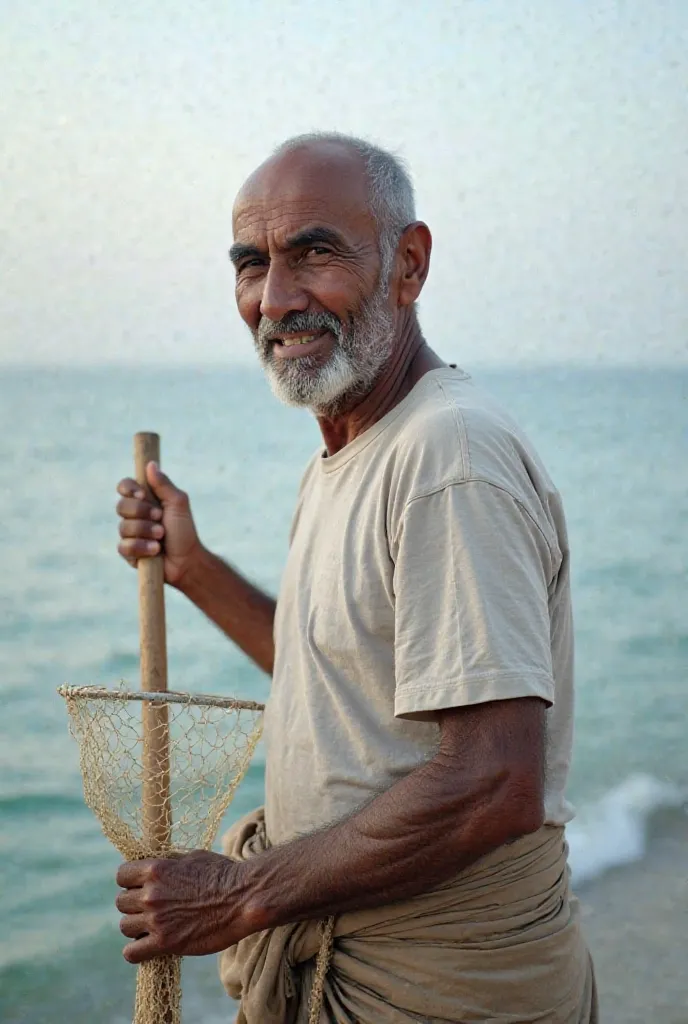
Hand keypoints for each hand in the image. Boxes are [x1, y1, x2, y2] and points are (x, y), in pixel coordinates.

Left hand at [115, 851, 253, 962]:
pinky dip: (137, 951)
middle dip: (134, 904)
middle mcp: (151, 894)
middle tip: (151, 908)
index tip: (140, 886)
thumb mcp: (192, 857)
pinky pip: (131, 953)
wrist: (243, 898)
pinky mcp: (165, 943)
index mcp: (156, 869)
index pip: (122, 875)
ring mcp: (156, 920)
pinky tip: (149, 946)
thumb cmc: (223, 873)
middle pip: (121, 902)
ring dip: (136, 927)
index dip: (130, 880)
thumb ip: (168, 863)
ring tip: (153, 926)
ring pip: (125, 927)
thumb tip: (155, 865)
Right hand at [116, 462, 202, 586]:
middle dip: (142, 512)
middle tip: (160, 518)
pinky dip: (141, 547)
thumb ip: (164, 485)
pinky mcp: (128, 552)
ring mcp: (130, 534)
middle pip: (121, 506)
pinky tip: (155, 550)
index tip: (142, 494)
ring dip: (146, 531)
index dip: (129, 488)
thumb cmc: (184, 531)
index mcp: (145, 500)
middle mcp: (134, 515)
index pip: (125, 486)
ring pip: (124, 527)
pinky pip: (124, 546)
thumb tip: (151, 464)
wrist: (187, 560)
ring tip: (161, 537)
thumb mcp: (178, 504)